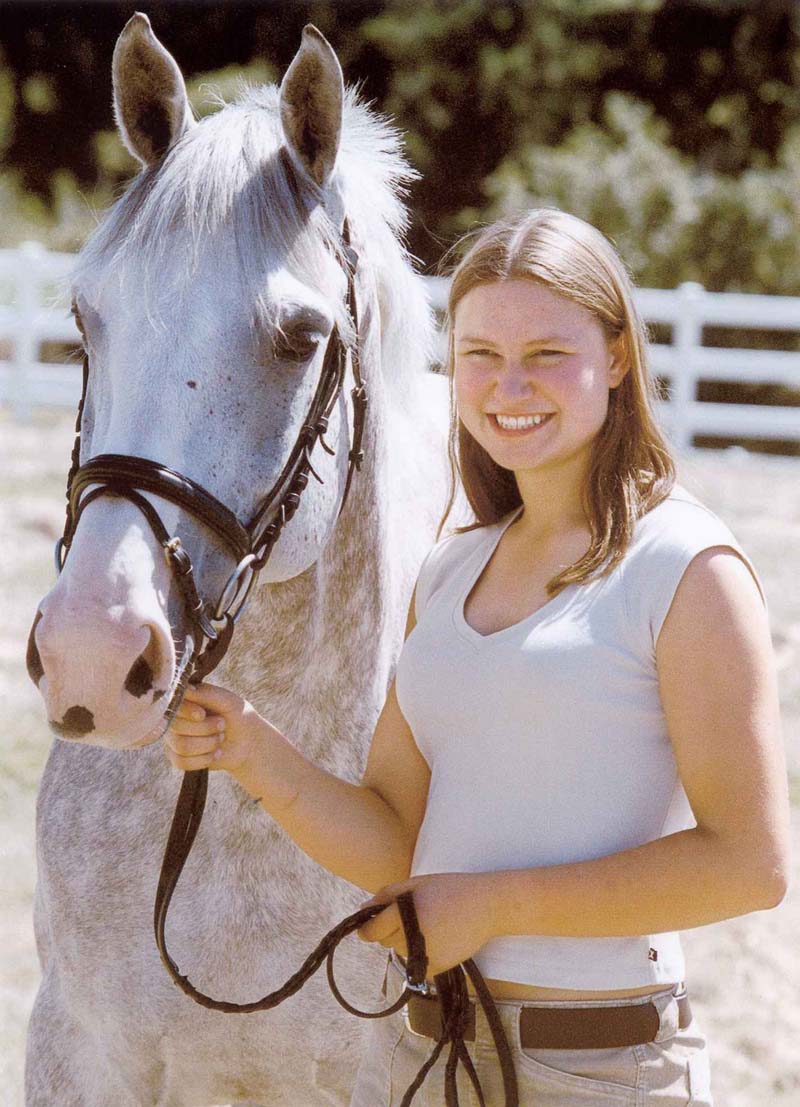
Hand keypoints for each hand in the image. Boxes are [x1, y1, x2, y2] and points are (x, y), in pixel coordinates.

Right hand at [165, 681, 269, 780]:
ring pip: (181, 746)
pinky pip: (181, 761)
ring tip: (220, 739)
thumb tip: (185, 689)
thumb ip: (206, 694)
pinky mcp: (178, 757)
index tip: (202, 714)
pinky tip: (215, 753)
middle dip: (205, 728)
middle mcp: (175, 718)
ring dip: (208, 744)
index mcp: (185, 700)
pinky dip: (203, 759)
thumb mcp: (227, 701)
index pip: (172, 704)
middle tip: (222, 725)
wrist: (248, 741)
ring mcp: (174, 738)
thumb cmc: (237, 715)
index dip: (186, 711)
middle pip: (177, 727)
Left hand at [357, 872, 496, 977]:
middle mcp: (413, 939)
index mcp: (405, 915)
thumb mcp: (416, 883)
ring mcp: (426, 956)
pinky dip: (420, 953)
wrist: (486, 906)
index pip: (372, 931)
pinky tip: (436, 937)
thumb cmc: (450, 889)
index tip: (366, 925)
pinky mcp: (438, 968)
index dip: (366, 928)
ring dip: (405, 940)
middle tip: (411, 914)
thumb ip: (386, 895)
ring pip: (400, 952)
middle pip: (385, 941)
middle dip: (390, 930)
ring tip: (428, 923)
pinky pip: (416, 964)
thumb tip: (362, 910)